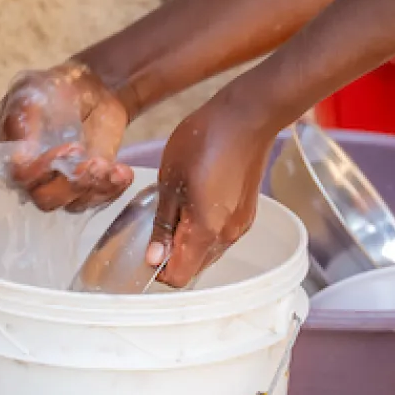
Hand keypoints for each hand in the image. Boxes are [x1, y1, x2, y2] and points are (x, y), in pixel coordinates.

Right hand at [0, 63, 130, 210]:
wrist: (92, 89)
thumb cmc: (55, 87)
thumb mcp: (33, 91)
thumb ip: (22, 120)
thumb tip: (20, 157)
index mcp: (10, 152)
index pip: (20, 176)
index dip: (45, 167)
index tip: (75, 146)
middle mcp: (31, 176)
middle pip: (45, 199)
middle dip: (73, 184)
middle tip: (96, 162)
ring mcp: (59, 184)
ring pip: (72, 205)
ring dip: (95, 187)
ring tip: (112, 167)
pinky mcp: (86, 186)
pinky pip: (96, 201)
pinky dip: (113, 189)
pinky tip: (124, 172)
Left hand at [145, 96, 278, 288]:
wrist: (247, 117)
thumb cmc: (205, 141)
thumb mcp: (170, 181)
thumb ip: (163, 223)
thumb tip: (155, 258)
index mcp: (206, 231)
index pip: (179, 277)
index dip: (158, 268)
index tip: (147, 246)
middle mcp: (228, 236)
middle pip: (194, 268)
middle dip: (173, 254)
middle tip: (158, 221)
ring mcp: (240, 226)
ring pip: (208, 252)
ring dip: (189, 241)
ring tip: (178, 205)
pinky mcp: (247, 213)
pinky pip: (221, 236)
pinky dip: (205, 230)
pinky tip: (197, 199)